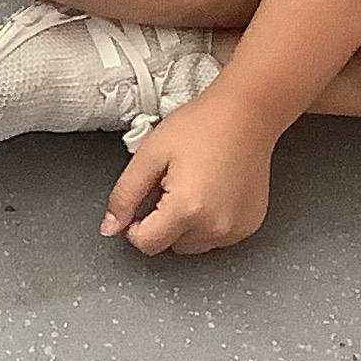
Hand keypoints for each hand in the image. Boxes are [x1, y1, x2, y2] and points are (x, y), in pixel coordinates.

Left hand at [100, 92, 274, 255]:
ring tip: (192, 186)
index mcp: (187, 209)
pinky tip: (211, 192)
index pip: (147, 244)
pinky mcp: (250, 225)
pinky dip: (208, 222)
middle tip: (170, 184)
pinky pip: (217, 237)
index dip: (135, 225)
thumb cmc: (201, 126)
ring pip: (193, 245)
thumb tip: (110, 226)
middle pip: (170, 245)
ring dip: (185, 225)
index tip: (142, 202)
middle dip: (162, 221)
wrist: (245, 115)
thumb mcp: (149, 155)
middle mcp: (215, 226)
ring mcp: (236, 229)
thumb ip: (125, 195)